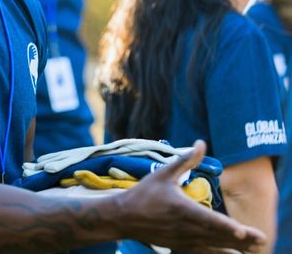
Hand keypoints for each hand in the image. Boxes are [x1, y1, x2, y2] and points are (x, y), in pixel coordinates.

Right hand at [117, 140, 265, 252]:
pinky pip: (203, 251)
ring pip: (212, 246)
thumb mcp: (164, 173)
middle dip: (240, 239)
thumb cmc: (144, 193)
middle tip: (261, 240)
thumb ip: (186, 159)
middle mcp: (184, 228)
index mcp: (181, 209)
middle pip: (216, 236)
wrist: (124, 217)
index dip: (227, 227)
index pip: (209, 220)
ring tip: (253, 250)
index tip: (243, 232)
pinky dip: (218, 253)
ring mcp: (182, 240)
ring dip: (232, 248)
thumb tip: (201, 142)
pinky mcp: (179, 246)